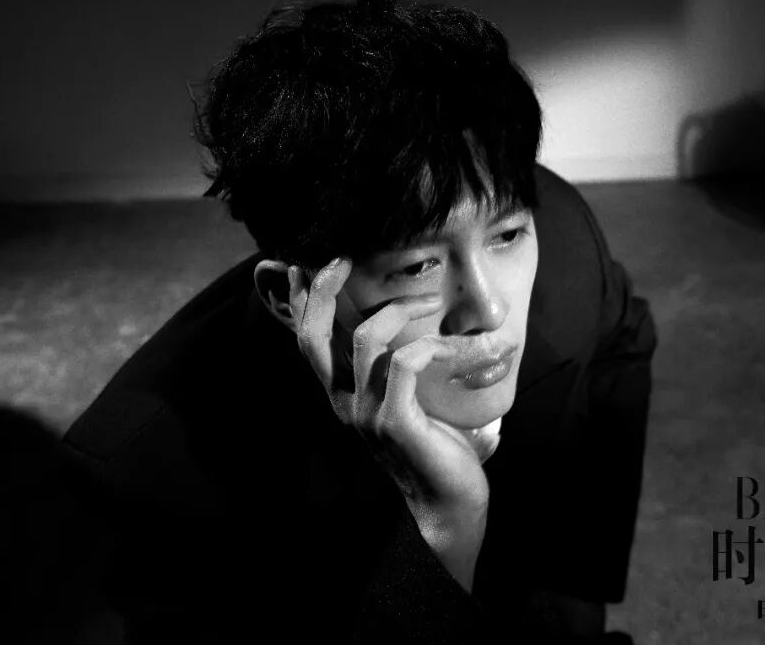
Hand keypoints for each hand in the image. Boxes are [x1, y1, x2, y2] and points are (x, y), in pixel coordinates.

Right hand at [288, 257, 488, 590]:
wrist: (448, 506)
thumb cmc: (437, 449)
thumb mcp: (412, 401)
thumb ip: (403, 368)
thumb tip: (424, 323)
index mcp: (344, 397)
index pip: (309, 343)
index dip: (299, 302)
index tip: (302, 264)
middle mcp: (345, 404)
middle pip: (313, 338)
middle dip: (320, 291)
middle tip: (342, 258)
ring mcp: (365, 414)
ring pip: (367, 339)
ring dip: (401, 310)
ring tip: (432, 304)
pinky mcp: (393, 421)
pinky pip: (405, 362)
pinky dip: (435, 344)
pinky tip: (465, 349)